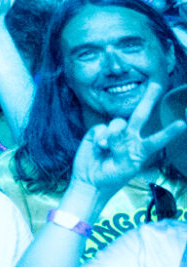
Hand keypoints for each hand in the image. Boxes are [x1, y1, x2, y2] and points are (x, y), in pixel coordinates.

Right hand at [71, 84, 185, 197]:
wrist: (90, 181)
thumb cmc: (112, 178)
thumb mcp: (126, 168)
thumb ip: (124, 149)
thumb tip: (112, 134)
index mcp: (141, 149)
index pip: (157, 138)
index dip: (169, 131)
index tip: (182, 124)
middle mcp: (130, 138)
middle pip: (140, 115)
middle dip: (148, 98)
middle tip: (156, 84)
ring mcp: (113, 134)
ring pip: (118, 123)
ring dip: (112, 136)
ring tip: (106, 150)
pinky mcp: (97, 133)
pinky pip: (101, 128)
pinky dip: (100, 138)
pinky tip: (98, 147)